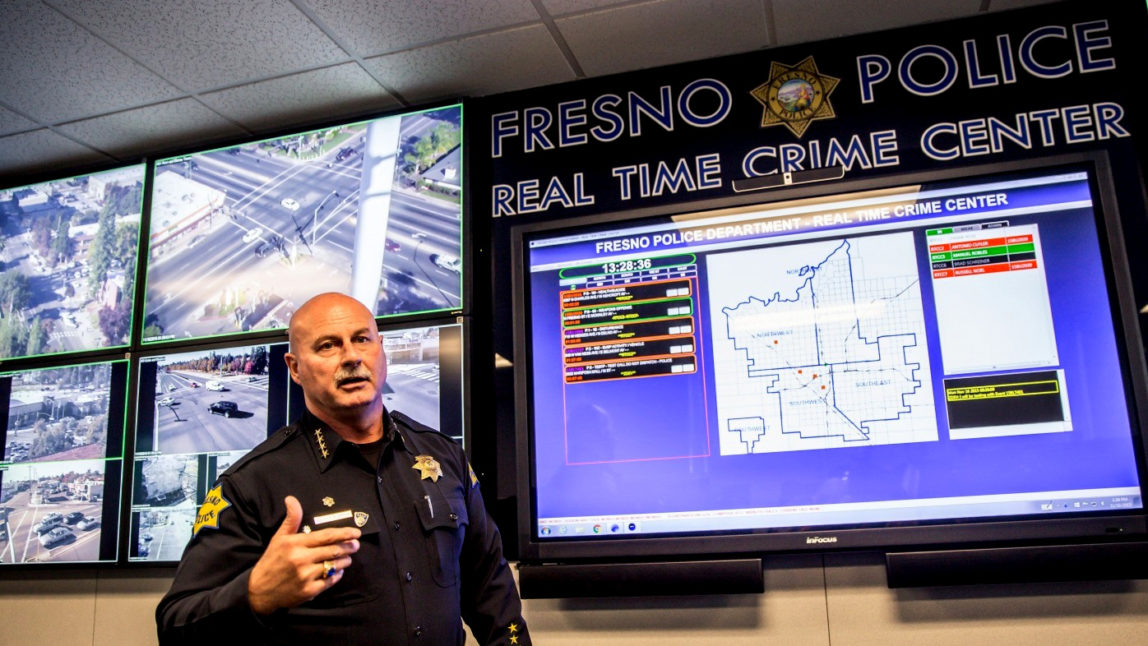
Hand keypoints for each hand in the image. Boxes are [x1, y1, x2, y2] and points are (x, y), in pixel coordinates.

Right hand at [247, 495, 360, 614]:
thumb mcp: (279, 538)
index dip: (344, 533)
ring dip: (345, 560)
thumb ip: (291, 519)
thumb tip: (291, 499)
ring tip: (347, 558)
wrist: (259, 591)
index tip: (356, 532)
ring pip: (334, 565)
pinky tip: (338, 571)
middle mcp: (301, 559)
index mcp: (295, 544)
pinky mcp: (308, 591)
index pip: (326, 536)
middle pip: (333, 550)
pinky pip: (330, 580)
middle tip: (356, 545)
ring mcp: (305, 576)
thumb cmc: (272, 561)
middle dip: (348, 547)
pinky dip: (337, 575)